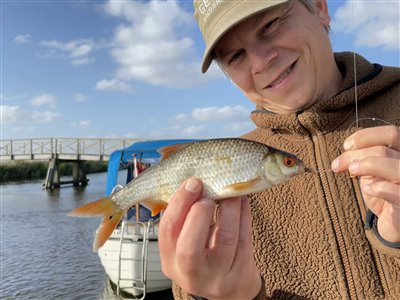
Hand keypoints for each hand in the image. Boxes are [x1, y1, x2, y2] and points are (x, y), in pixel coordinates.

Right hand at [159, 177, 260, 299]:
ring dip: (229, 208)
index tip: (193, 182)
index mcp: (170, 261)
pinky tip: (242, 200)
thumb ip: (186, 217)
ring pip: (225, 239)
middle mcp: (190, 274)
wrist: (231, 288)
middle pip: (189, 247)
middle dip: (199, 212)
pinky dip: (244, 214)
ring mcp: (218, 277)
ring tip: (230, 192)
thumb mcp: (186, 243)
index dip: (179, 203)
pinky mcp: (241, 273)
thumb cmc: (205, 257)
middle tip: (209, 191)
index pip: (167, 232)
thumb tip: (196, 181)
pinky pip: (245, 239)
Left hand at [332, 125, 399, 242]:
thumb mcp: (371, 171)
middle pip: (384, 150)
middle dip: (356, 155)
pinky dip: (380, 188)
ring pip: (395, 167)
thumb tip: (346, 149)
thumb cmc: (383, 193)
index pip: (391, 134)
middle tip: (338, 165)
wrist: (394, 222)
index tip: (346, 146)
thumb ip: (362, 157)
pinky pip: (398, 192)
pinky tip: (368, 190)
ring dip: (368, 166)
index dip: (366, 136)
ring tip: (353, 172)